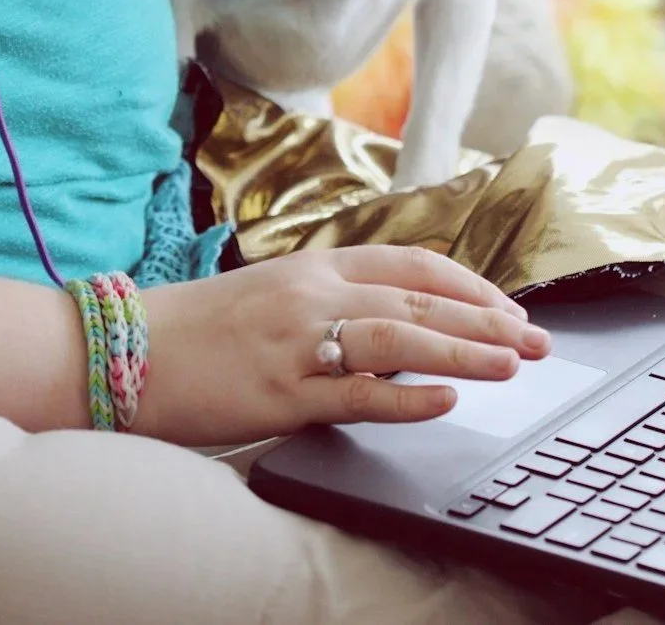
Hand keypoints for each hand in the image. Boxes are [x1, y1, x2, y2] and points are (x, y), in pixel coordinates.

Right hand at [133, 245, 550, 446]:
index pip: (412, 264)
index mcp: (313, 265)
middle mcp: (312, 293)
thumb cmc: (198, 331)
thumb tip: (399, 322)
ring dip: (465, 349)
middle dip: (487, 318)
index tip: (509, 307)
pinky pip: (357, 393)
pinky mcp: (281, 391)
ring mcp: (298, 341)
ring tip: (513, 362)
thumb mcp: (271, 294)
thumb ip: (331, 300)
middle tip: (538, 339)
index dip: (469, 285)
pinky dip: (408, 396)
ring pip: (401, 339)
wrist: (127, 353)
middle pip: (420, 299)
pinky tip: (447, 400)